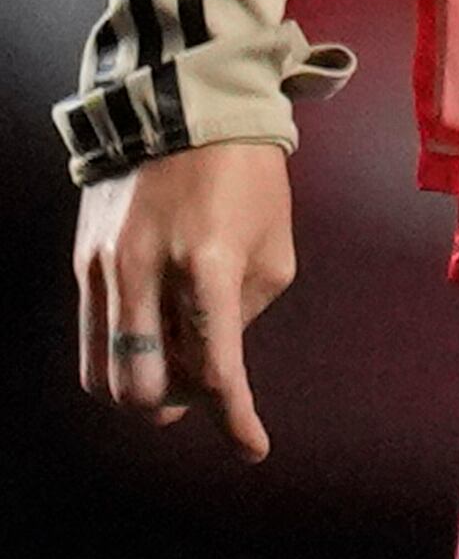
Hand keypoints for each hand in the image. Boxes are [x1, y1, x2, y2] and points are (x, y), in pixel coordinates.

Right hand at [73, 140, 294, 461]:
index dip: (234, 419)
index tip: (252, 448)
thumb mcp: (274, 246)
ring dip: (143, 390)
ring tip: (177, 369)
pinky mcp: (84, 263)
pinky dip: (123, 357)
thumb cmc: (249, 178)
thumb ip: (244, 314)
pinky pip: (93, 337)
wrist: (186, 110)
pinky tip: (152, 340)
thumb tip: (212, 362)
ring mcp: (107, 269)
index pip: (216, 368)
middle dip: (177, 407)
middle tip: (206, 392)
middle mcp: (148, 272)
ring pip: (104, 374)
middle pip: (143, 389)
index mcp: (210, 266)